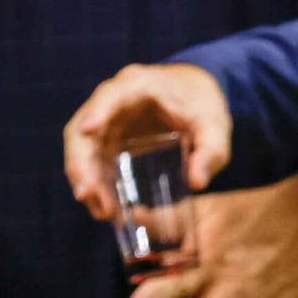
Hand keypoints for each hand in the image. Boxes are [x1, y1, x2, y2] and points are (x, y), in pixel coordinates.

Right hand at [64, 64, 233, 220]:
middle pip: (84, 128)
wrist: (194, 94)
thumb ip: (211, 152)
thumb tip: (196, 183)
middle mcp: (114, 101)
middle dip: (81, 163)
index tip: (88, 129)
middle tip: (88, 196)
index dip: (98, 110)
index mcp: (138, 85)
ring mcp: (106, 122)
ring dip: (85, 180)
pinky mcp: (108, 140)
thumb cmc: (202, 105)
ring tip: (102, 212)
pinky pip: (94, 163)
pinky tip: (107, 210)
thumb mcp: (215, 127)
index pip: (111, 94)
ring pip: (83, 149)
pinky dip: (96, 186)